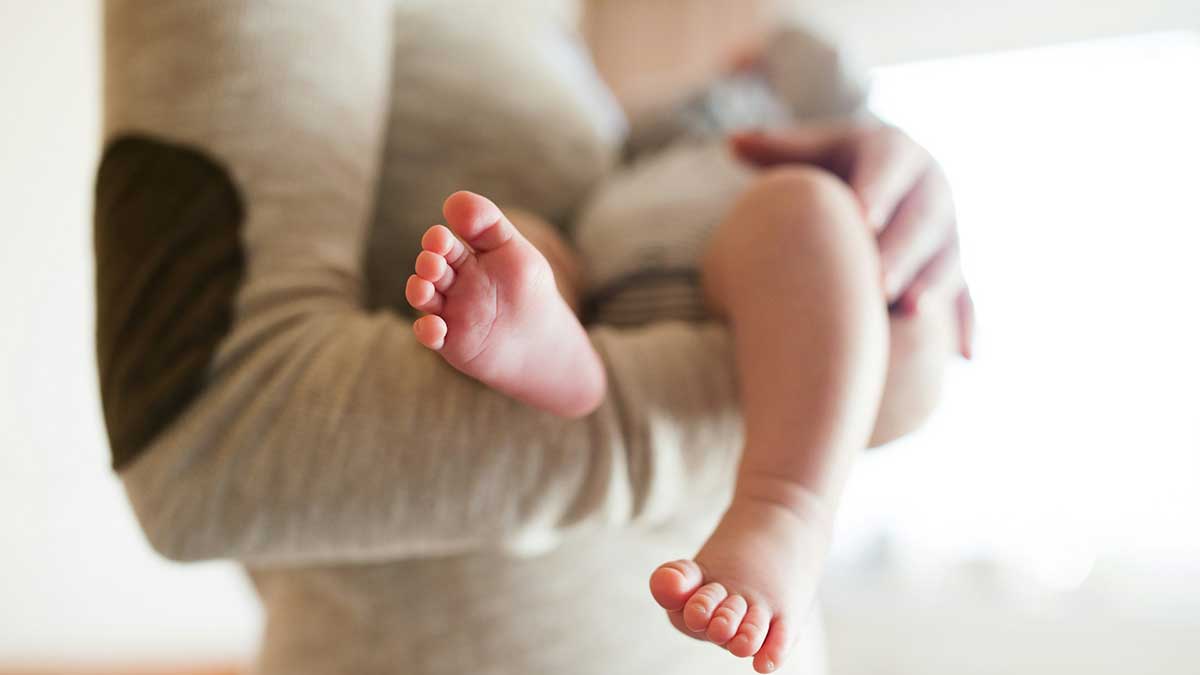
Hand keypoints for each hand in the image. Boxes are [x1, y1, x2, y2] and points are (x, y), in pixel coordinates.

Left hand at [731, 122, 973, 358]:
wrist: (882, 179)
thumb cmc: (834, 167)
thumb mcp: (814, 151)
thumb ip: (780, 148)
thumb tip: (734, 142)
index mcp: (896, 152)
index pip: (891, 167)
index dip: (880, 191)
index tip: (860, 216)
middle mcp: (930, 189)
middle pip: (924, 219)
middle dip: (904, 250)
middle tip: (879, 282)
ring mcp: (948, 231)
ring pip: (948, 259)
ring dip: (933, 286)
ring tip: (909, 312)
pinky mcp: (954, 267)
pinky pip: (966, 297)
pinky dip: (966, 325)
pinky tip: (964, 355)